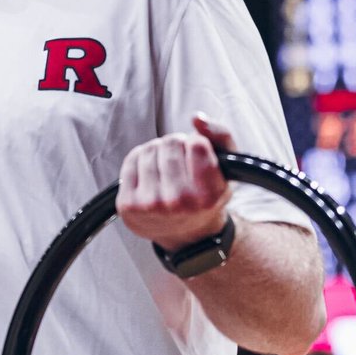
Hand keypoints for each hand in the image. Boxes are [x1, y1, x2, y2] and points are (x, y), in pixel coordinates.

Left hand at [116, 113, 233, 249]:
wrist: (185, 235)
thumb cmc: (206, 197)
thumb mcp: (227, 168)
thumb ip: (220, 135)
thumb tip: (197, 118)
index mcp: (207, 196)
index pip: (196, 144)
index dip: (197, 144)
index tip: (198, 156)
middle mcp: (178, 202)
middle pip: (171, 143)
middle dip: (177, 146)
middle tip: (181, 164)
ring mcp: (150, 204)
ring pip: (150, 149)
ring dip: (159, 152)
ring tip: (167, 170)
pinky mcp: (128, 204)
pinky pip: (132, 159)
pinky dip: (141, 159)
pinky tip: (151, 174)